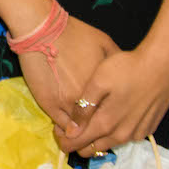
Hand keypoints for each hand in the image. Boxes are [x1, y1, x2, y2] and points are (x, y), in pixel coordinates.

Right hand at [16, 15, 117, 133]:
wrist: (43, 30)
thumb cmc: (74, 34)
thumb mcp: (105, 44)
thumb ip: (118, 62)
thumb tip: (126, 75)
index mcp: (105, 88)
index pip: (114, 113)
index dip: (114, 119)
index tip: (112, 120)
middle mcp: (90, 100)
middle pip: (99, 126)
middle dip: (100, 133)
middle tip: (99, 135)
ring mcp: (69, 104)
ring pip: (79, 131)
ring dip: (81, 136)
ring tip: (81, 138)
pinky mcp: (49, 104)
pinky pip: (62, 126)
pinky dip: (65, 130)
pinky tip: (66, 131)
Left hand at [57, 43, 168, 156]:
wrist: (163, 65)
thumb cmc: (127, 68)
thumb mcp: (98, 81)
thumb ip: (84, 108)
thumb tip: (71, 131)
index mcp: (106, 124)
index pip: (77, 144)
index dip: (64, 140)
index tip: (57, 129)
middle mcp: (121, 135)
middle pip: (92, 149)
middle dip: (77, 142)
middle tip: (69, 125)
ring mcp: (136, 134)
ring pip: (108, 145)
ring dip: (95, 139)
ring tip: (87, 121)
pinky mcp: (147, 129)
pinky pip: (124, 138)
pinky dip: (113, 134)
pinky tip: (110, 118)